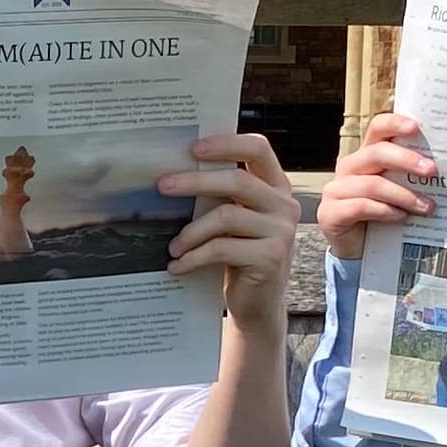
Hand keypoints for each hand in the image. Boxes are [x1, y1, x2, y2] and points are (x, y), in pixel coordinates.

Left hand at [163, 130, 300, 325]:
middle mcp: (284, 204)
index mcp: (276, 186)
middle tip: (162, 186)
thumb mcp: (234, 220)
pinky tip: (177, 265)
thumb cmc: (239, 255)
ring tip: (172, 246)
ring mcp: (281, 231)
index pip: (258, 148)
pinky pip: (222, 249)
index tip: (192, 148)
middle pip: (237, 180)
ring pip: (226, 216)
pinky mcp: (271, 258)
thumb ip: (222, 195)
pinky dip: (194, 257)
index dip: (226, 144)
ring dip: (191, 231)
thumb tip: (173, 173)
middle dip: (194, 182)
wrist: (257, 302)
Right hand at [316, 112, 434, 261]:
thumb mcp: (398, 191)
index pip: (377, 129)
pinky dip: (384, 211)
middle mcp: (349, 167)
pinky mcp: (330, 213)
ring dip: (404, 195)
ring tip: (427, 207)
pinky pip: (360, 207)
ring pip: (373, 184)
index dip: (394, 124)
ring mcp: (336, 190)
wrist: (357, 249)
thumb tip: (445, 172)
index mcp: (366, 155)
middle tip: (432, 171)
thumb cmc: (382, 215)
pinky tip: (401, 218)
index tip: (416, 127)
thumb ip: (411, 178)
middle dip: (407, 160)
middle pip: (376, 153)